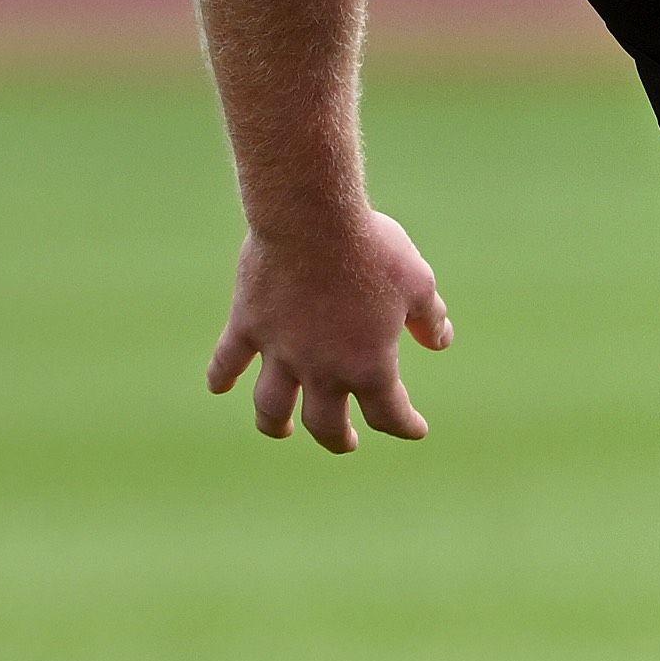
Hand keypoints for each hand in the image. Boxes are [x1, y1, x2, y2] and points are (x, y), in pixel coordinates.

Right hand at [208, 207, 455, 449]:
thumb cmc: (373, 249)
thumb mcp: (418, 283)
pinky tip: (218, 387)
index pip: (389, 414)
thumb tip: (441, 341)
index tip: (415, 429)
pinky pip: (227, 360)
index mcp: (368, 366)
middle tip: (347, 441)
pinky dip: (221, 376)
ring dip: (276, 423)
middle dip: (339, 439)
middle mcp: (321, 369)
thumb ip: (429, 319)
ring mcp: (279, 351)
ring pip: (271, 405)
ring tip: (284, 428)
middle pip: (326, 424)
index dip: (405, 426)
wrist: (312, 219)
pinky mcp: (248, 326)